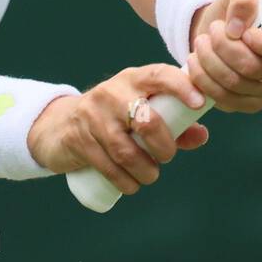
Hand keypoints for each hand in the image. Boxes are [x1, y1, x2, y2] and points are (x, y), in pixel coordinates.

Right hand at [27, 64, 210, 194]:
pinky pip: (107, 165)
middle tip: (167, 157)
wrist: (60, 125)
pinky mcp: (78, 138)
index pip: (158, 75)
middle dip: (164, 147)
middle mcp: (112, 93)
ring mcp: (92, 115)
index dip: (181, 87)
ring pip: (126, 150)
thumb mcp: (141, 112)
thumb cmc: (114, 117)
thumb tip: (202, 135)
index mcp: (133, 80)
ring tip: (150, 176)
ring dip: (145, 171)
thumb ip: (174, 124)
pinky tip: (131, 186)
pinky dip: (124, 182)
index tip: (199, 104)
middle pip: (146, 120)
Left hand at [187, 0, 261, 112]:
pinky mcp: (251, 104)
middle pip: (258, 68)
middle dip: (226, 48)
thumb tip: (236, 26)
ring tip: (200, 42)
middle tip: (212, 30)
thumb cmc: (235, 12)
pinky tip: (196, 62)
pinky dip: (204, 80)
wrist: (216, 33)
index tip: (243, 33)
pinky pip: (225, 99)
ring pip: (237, 84)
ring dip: (210, 61)